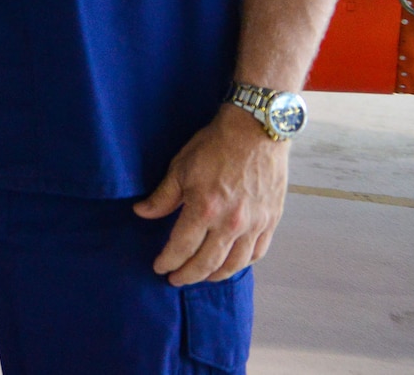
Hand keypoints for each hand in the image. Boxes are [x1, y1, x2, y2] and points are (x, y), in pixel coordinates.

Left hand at [135, 105, 289, 285]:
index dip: (169, 261)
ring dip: (215, 275)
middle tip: (175, 280)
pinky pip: (257, 253)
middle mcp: (231, 223)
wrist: (256, 132)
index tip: (160, 267)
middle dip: (188, 275)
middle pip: (207, 262)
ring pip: (234, 264)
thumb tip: (142, 213)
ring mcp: (254, 224)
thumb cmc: (215, 146)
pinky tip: (231, 264)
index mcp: (205, 209)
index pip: (182, 247)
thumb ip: (163, 196)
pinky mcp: (270, 221)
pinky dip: (242, 263)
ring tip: (201, 277)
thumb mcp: (181, 167)